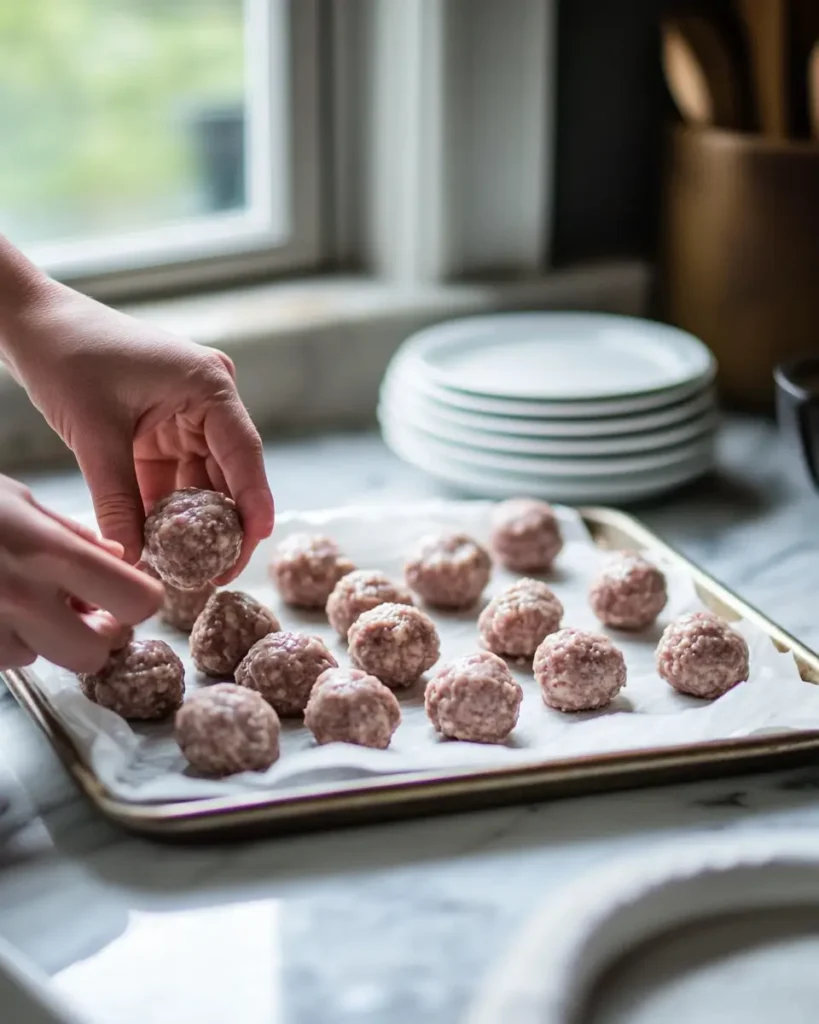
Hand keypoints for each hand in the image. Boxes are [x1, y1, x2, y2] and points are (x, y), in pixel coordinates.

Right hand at [0, 476, 161, 670]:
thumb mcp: (17, 499)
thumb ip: (72, 533)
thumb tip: (120, 556)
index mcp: (50, 552)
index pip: (135, 601)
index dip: (140, 600)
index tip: (131, 591)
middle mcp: (23, 599)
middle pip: (94, 653)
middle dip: (95, 635)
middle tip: (84, 610)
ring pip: (46, 659)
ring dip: (46, 637)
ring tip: (26, 600)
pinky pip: (8, 660)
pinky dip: (12, 638)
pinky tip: (1, 608)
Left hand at [7, 282, 274, 575]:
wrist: (33, 323)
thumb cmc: (69, 355)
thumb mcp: (94, 433)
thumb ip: (117, 499)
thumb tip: (130, 559)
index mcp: (208, 386)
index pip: (243, 454)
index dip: (253, 503)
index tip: (254, 544)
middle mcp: (207, 400)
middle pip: (228, 473)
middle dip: (221, 524)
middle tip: (216, 572)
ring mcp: (185, 415)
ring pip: (199, 481)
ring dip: (190, 522)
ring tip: (187, 567)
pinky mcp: (161, 429)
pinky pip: (171, 477)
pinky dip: (163, 509)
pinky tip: (157, 543)